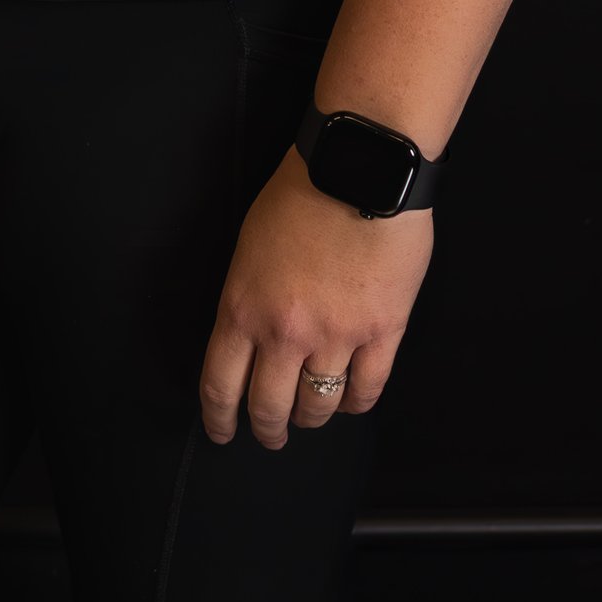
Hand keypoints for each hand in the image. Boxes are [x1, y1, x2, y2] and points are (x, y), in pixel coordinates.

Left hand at [198, 146, 433, 447]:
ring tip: (310, 416)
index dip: (218, 418)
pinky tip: (349, 400)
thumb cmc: (301, 192)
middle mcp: (285, 332)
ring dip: (311, 418)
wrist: (360, 166)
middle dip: (267, 429)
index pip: (221, 384)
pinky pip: (367, 390)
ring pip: (318, 407)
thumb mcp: (250, 244)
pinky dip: (356, 403)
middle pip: (269, 407)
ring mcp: (336, 336)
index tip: (221, 431)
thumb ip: (248, 296)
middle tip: (270, 434)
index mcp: (244, 307)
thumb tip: (251, 335)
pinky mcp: (382, 332)